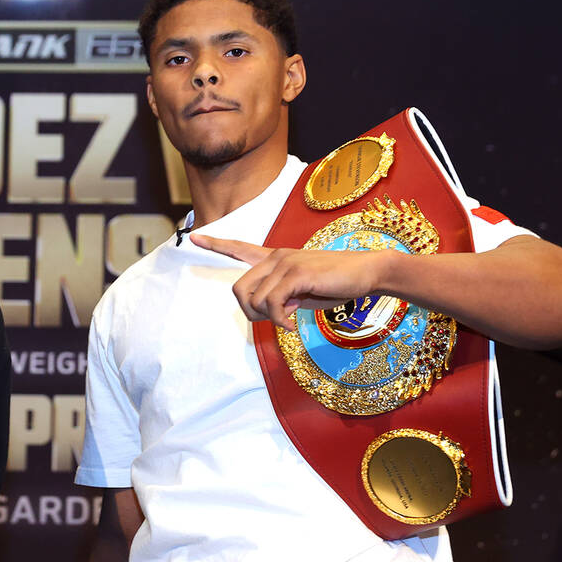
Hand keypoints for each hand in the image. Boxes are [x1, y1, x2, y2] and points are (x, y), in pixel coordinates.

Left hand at [188, 234, 390, 330]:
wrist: (368, 272)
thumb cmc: (337, 283)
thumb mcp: (303, 293)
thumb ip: (283, 298)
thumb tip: (271, 311)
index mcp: (275, 258)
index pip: (240, 248)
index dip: (215, 244)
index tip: (194, 237)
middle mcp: (276, 256)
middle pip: (239, 289)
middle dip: (251, 312)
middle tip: (276, 320)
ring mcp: (285, 262)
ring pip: (254, 299)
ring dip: (269, 318)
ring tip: (290, 319)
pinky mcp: (296, 272)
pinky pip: (271, 304)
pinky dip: (279, 321)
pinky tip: (293, 324)